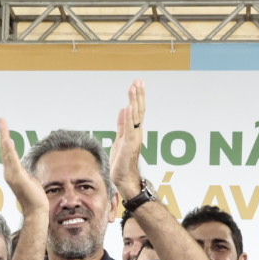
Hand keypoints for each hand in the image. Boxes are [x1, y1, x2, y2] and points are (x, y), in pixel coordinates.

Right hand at [0, 119, 47, 217]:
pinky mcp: (18, 178)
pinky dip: (9, 150)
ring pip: (7, 152)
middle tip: (0, 120)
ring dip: (4, 137)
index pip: (7, 152)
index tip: (3, 126)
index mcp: (12, 171)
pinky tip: (8, 140)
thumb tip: (22, 164)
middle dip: (2, 133)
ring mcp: (12, 175)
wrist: (36, 210)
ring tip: (2, 125)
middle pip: (4, 149)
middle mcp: (9, 172)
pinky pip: (13, 161)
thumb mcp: (29, 179)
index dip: (4, 139)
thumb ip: (23, 170)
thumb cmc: (34, 197)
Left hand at [109, 80, 146, 200]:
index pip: (137, 111)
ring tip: (134, 87)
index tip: (137, 84)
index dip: (137, 97)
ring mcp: (133, 138)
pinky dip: (129, 117)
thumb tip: (122, 110)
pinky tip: (129, 106)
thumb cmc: (122, 162)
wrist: (124, 178)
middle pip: (139, 110)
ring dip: (134, 101)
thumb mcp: (120, 139)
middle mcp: (136, 133)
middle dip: (138, 95)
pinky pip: (129, 128)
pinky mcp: (128, 144)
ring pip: (135, 116)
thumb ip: (121, 125)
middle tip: (138, 81)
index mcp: (134, 131)